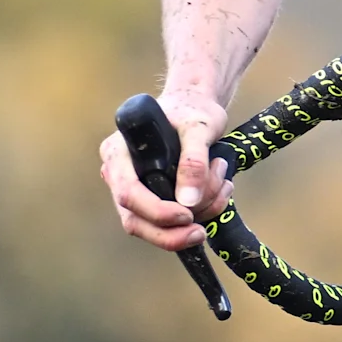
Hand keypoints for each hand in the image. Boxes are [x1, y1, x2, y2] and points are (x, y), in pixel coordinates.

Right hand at [98, 91, 235, 250]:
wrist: (197, 108)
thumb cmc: (193, 111)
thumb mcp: (199, 128)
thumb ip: (194, 161)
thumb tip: (188, 201)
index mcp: (118, 153)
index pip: (128, 194)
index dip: (156, 211)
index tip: (186, 214)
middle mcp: (120, 175)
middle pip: (135, 221)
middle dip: (170, 233)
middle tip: (201, 233)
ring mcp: (136, 191)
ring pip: (154, 228)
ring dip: (194, 217)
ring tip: (223, 184)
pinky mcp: (154, 200)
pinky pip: (172, 223)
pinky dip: (202, 213)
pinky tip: (221, 191)